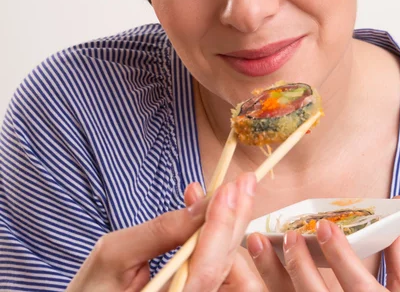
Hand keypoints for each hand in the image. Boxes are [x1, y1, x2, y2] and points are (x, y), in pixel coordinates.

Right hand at [66, 172, 256, 291]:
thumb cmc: (90, 287)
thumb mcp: (115, 255)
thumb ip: (160, 232)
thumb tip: (201, 204)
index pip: (205, 266)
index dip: (220, 225)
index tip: (230, 188)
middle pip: (222, 264)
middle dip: (235, 218)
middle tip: (245, 181)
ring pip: (225, 265)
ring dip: (229, 224)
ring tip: (229, 191)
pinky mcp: (195, 291)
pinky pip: (215, 267)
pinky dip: (217, 235)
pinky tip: (211, 210)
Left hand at [246, 196, 399, 291]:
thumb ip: (398, 256)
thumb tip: (394, 213)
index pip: (355, 280)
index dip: (339, 253)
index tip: (324, 225)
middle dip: (300, 263)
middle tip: (289, 234)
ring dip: (270, 273)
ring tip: (258, 242)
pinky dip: (266, 288)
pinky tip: (248, 270)